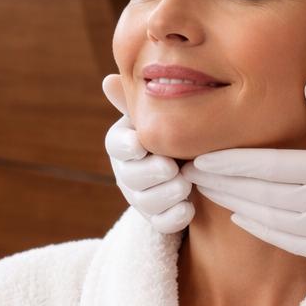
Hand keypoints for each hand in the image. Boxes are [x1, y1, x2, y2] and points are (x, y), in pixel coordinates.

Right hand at [102, 73, 193, 233]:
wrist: (196, 158)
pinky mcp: (158, 217)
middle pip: (129, 177)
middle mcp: (126, 171)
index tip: (141, 145)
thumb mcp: (161, 113)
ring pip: (146, 202)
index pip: (116, 145)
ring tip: (186, 184)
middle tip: (172, 167)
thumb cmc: (177, 127)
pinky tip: (190, 206)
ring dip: (167, 194)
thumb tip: (108, 81)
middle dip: (151, 173)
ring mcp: (141, 197)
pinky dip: (175, 217)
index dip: (127, 147)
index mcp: (124, 141)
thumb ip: (142, 101)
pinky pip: (162, 224)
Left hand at [184, 80, 305, 305]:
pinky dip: (262, 230)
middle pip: (261, 193)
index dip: (232, 161)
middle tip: (189, 170)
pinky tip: (245, 217)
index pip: (270, 166)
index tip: (203, 154)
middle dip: (222, 181)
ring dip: (235, 205)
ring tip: (208, 191)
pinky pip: (290, 243)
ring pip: (270, 221)